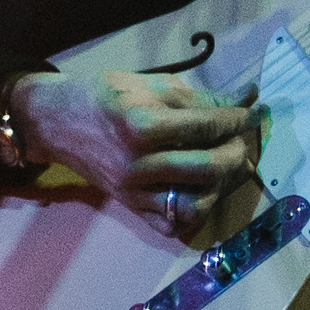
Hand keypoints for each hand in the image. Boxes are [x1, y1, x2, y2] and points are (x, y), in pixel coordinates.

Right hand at [11, 67, 258, 233]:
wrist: (56, 122)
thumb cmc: (104, 96)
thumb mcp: (150, 84)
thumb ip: (199, 97)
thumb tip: (246, 101)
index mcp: (141, 125)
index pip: (209, 126)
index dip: (239, 118)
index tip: (253, 113)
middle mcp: (138, 163)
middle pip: (210, 168)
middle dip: (238, 151)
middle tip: (242, 140)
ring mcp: (133, 190)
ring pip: (196, 203)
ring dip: (221, 186)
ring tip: (225, 167)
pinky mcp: (130, 206)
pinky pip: (172, 224)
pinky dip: (192, 213)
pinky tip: (198, 190)